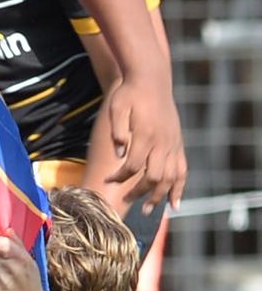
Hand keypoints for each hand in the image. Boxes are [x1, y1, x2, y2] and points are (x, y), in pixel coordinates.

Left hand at [0, 233, 51, 290]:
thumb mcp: (30, 265)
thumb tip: (7, 229)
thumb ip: (18, 246)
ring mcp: (3, 281)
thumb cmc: (30, 286)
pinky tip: (0, 287)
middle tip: (1, 266)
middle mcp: (14, 269)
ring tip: (2, 277)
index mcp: (24, 260)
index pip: (0, 242)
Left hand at [103, 75, 186, 212]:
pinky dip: (180, 187)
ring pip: (171, 177)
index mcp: (146, 136)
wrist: (151, 79)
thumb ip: (117, 132)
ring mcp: (173, 144)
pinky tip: (175, 203)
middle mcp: (162, 143)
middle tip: (126, 204)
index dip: (119, 177)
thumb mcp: (116, 108)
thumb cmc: (129, 93)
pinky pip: (182, 170)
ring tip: (150, 211)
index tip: (107, 181)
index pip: (133, 166)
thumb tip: (119, 155)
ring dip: (160, 196)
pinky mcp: (178, 143)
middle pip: (154, 177)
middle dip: (139, 193)